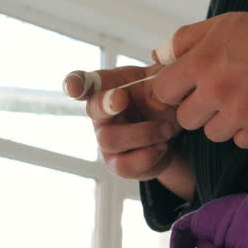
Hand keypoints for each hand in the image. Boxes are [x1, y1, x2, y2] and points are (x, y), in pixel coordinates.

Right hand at [63, 65, 194, 198]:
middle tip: (121, 99)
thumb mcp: (163, 81)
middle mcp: (100, 112)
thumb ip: (160, 82)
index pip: (83, 82)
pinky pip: (124, 166)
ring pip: (110, 140)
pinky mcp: (116, 164)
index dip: (74, 84)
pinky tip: (162, 147)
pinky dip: (149, 156)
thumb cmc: (158, 96)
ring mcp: (105, 139)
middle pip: (93, 110)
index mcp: (108, 85)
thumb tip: (156, 98)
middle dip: (107, 105)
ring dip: (145, 134)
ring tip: (167, 129)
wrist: (173, 128)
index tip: (73, 87)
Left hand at [151, 0, 247, 148]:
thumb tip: (157, 57)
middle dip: (198, 109)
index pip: (163, 91)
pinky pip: (241, 142)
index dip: (174, 90)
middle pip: (185, 119)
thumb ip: (185, 40)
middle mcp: (216, 90)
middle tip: (219, 94)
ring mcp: (240, 113)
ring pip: (212, 134)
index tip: (187, 87)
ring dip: (223, 122)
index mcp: (202, 62)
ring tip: (243, 101)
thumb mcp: (222, 24)